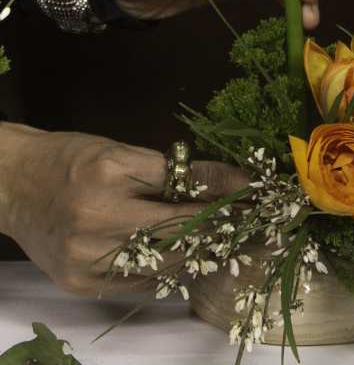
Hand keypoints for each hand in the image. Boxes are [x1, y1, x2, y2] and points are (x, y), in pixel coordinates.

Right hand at [0, 123, 248, 295]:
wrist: (12, 185)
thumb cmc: (69, 160)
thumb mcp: (116, 150)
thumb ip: (161, 170)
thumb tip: (212, 183)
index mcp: (109, 170)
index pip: (182, 180)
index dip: (222, 183)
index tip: (251, 187)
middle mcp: (98, 215)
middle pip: (179, 225)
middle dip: (218, 221)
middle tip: (245, 218)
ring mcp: (88, 255)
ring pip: (166, 260)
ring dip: (199, 249)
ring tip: (223, 239)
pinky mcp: (81, 282)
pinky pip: (142, 283)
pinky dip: (168, 270)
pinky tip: (185, 259)